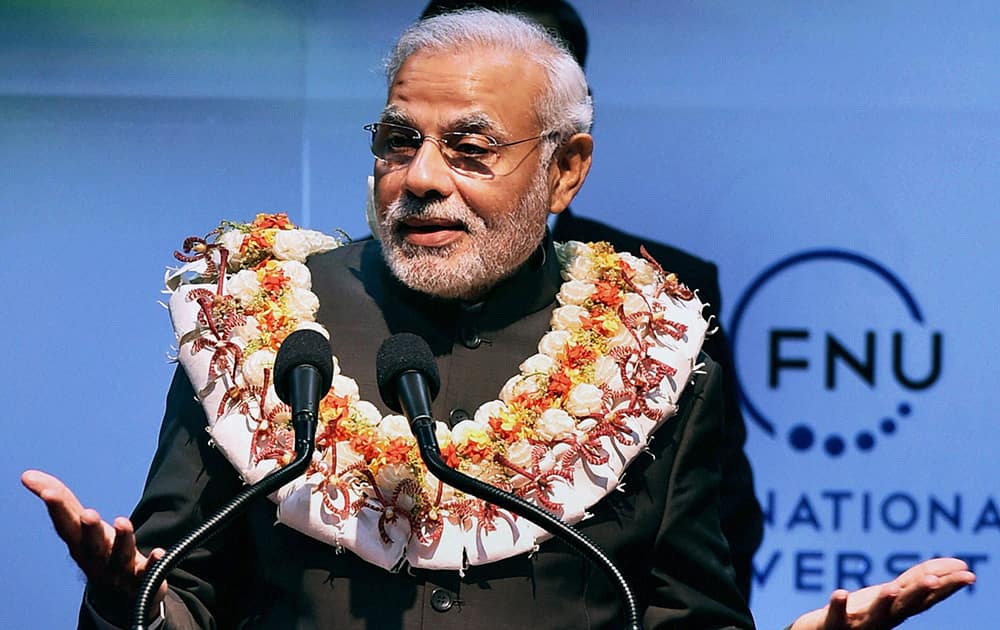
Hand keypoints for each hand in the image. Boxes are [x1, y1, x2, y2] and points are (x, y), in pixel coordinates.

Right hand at [21, 469, 166, 618]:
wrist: (120, 596)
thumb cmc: (98, 552)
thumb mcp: (79, 527)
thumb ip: (61, 501)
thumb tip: (28, 475)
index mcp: (79, 544)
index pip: (66, 525)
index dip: (57, 509)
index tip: (49, 493)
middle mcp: (96, 558)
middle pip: (91, 544)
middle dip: (89, 529)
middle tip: (88, 513)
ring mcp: (118, 570)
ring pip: (119, 556)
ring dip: (121, 540)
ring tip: (123, 522)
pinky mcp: (141, 578)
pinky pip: (147, 572)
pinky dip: (152, 563)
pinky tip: (159, 552)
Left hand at [790, 557, 975, 629]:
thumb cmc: (863, 615)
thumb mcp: (890, 596)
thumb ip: (911, 584)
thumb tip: (940, 571)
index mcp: (899, 609)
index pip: (927, 596)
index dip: (947, 585)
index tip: (969, 574)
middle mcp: (885, 618)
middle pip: (906, 605)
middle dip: (921, 593)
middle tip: (936, 581)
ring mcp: (860, 623)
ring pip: (875, 614)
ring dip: (884, 602)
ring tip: (890, 588)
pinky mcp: (834, 625)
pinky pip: (836, 616)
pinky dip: (838, 605)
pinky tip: (840, 592)